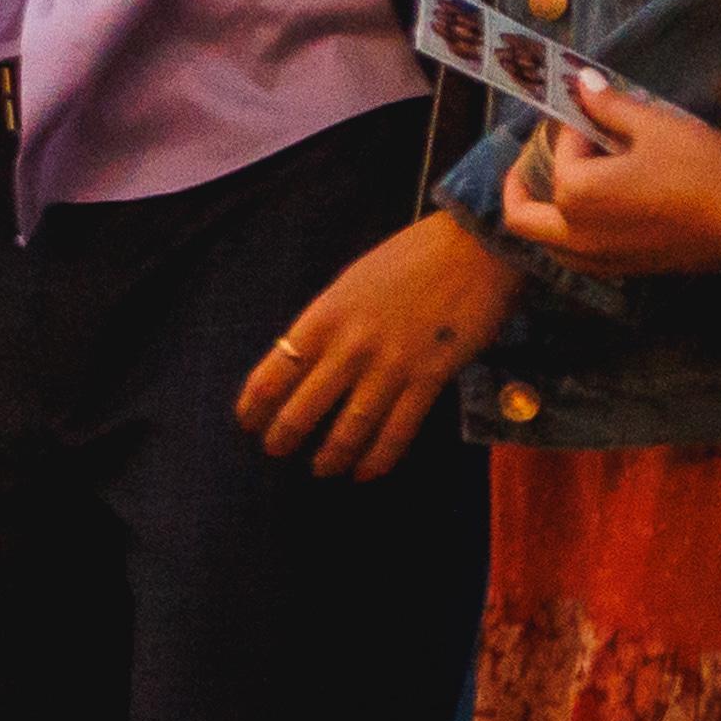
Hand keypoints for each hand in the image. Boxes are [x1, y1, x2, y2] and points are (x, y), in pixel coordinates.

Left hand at [240, 209, 504, 479]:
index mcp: (323, 317)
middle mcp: (350, 345)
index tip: (247, 421)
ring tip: (320, 469)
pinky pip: (398, 429)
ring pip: (350, 426)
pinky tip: (366, 472)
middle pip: (304, 406)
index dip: (255, 404)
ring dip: (331, 455)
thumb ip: (328, 323)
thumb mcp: (351, 284)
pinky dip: (379, 457)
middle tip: (275, 452)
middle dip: (284, 435)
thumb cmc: (410, 260)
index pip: (273, 371)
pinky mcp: (431, 378)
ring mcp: (391, 364)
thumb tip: (305, 360)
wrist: (474, 247)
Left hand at [501, 71, 720, 276]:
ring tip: (556, 188)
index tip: (593, 107)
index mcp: (575, 192)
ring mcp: (600, 258)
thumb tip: (581, 83)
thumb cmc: (705, 171)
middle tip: (529, 158)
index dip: (575, 123)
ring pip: (546, 243)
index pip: (561, 149)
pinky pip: (576, 258)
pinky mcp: (626, 271)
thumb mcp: (657, 127)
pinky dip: (569, 238)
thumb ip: (610, 106)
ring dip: (541, 216)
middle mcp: (576, 233)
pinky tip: (590, 217)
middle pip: (521, 215)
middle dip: (518, 183)